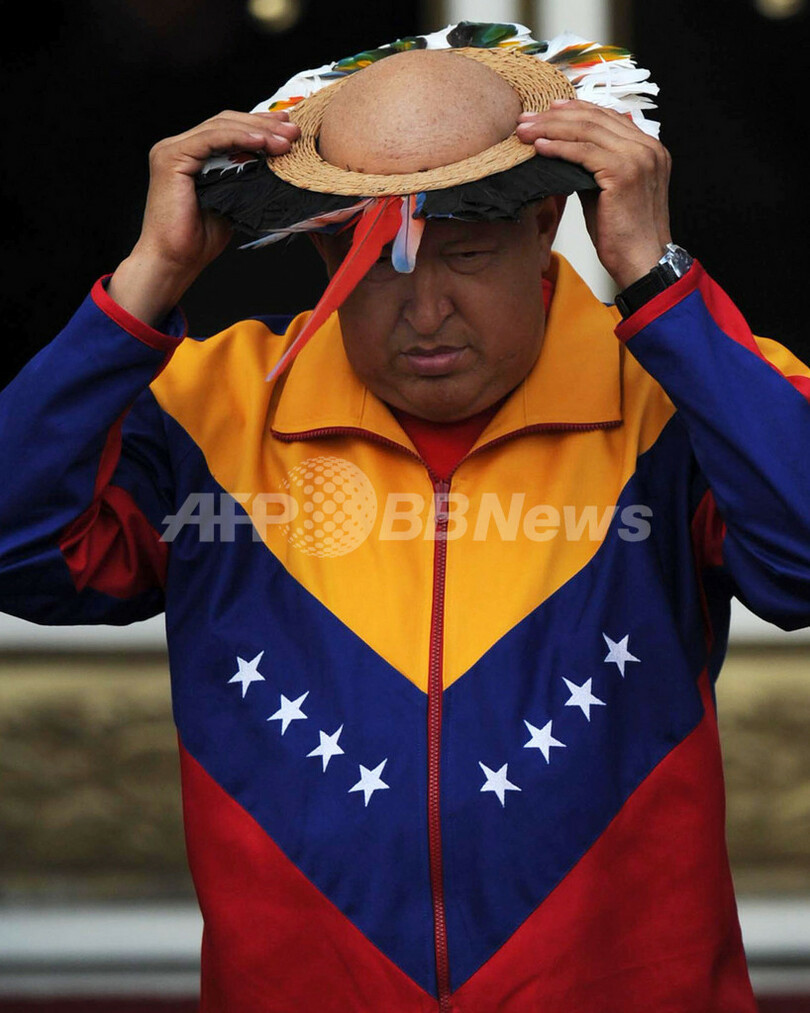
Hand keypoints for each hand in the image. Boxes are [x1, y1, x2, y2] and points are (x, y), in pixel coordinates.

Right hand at [109, 111, 298, 325]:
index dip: (260, 126)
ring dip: (257, 131)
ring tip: (285, 139)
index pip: (229, 130)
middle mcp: (179, 147)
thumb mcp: (233, 202)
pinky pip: (210, 139)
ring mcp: (172, 150)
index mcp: (192, 155)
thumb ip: (246, 179)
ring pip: (220, 127)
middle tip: (294, 131)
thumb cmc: (200, 240)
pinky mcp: (170, 157)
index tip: (289, 131)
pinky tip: (261, 142)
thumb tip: (279, 166)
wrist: (174, 261)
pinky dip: (238, 138)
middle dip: (263, 124)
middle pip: (226, 123)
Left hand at [516, 101, 671, 288]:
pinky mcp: (624, 173)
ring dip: (550, 128)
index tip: (546, 109)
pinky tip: (539, 147)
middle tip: (526, 118)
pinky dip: (558, 147)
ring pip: (587, 130)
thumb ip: (592, 168)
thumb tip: (562, 153)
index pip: (607, 116)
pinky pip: (583, 153)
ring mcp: (638, 158)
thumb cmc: (623, 235)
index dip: (574, 109)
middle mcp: (647, 147)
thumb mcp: (607, 192)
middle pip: (594, 118)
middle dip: (555, 116)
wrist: (641, 262)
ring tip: (524, 131)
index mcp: (648, 148)